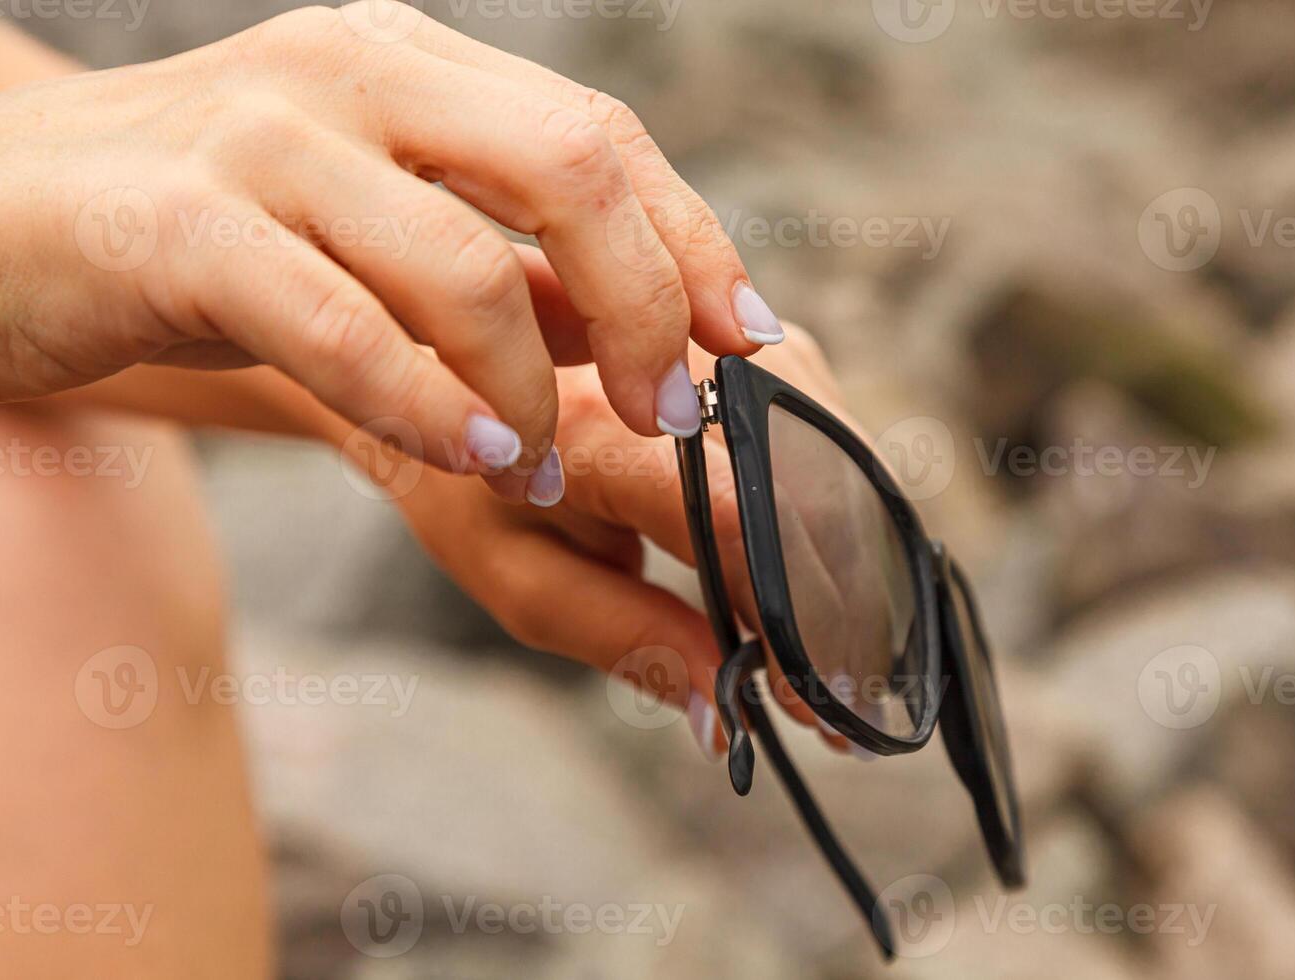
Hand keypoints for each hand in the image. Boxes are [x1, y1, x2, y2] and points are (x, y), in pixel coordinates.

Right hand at [0, 2, 785, 503]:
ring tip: (549, 465)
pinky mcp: (181, 226)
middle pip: (570, 166)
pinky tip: (473, 460)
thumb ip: (492, 265)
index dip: (694, 241)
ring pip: (464, 264)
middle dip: (650, 304)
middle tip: (674, 414)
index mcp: (410, 65)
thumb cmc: (197, 234)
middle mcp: (350, 75)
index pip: (600, 137)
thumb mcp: (362, 222)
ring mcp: (263, 138)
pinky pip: (345, 327)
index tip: (751, 339)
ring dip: (535, 391)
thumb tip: (629, 340)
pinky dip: (428, 408)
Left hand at [390, 326, 860, 757]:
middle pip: (796, 488)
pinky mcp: (743, 339)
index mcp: (593, 431)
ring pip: (827, 452)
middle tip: (840, 701)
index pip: (729, 515)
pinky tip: (828, 575)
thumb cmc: (473, 483)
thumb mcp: (520, 578)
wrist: (446, 370)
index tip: (807, 698)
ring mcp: (715, 341)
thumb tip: (724, 714)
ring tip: (840, 650)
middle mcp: (666, 366)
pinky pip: (821, 426)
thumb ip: (624, 640)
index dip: (782, 613)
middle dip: (831, 606)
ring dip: (848, 558)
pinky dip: (836, 506)